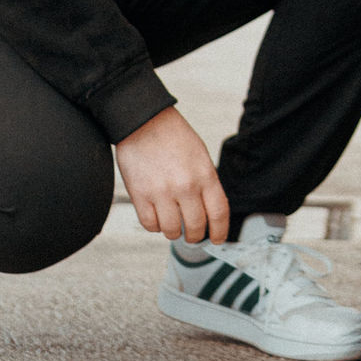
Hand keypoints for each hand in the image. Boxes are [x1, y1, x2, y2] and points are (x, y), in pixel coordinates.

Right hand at [114, 106, 228, 242]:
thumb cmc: (173, 136)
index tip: (218, 240)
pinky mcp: (140, 195)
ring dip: (173, 231)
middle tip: (192, 234)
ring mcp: (162, 192)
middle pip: (196, 227)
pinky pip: (150, 225)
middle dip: (195, 236)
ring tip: (172, 221)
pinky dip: (155, 225)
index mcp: (205, 175)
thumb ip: (206, 184)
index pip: (219, 214)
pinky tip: (157, 214)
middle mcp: (185, 186)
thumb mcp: (200, 156)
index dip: (220, 232)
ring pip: (172, 231)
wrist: (143, 121)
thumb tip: (209, 213)